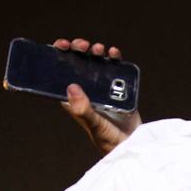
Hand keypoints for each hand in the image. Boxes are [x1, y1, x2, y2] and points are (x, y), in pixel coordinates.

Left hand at [53, 38, 143, 154]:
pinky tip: (114, 54)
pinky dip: (113, 59)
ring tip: (100, 49)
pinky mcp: (118, 88)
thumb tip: (71, 86)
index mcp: (74, 98)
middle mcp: (86, 90)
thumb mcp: (94, 123)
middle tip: (84, 46)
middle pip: (78, 63)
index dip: (60, 55)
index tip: (62, 45)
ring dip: (96, 52)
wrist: (131, 144)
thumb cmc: (108, 139)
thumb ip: (82, 108)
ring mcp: (102, 88)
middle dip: (79, 50)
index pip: (61, 72)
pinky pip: (114, 69)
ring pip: (95, 63)